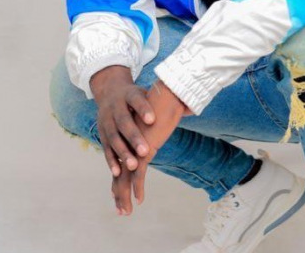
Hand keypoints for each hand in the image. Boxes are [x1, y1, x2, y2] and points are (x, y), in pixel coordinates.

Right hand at [90, 65, 155, 177]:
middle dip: (134, 137)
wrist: (110, 91)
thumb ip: (160, 98)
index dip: (144, 109)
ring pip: (114, 138)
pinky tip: (118, 173)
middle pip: (124, 122)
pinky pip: (106, 148)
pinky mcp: (102, 133)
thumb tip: (187, 103)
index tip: (153, 119)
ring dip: (123, 153)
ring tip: (134, 166)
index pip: (136, 100)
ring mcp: (106, 121)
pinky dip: (111, 160)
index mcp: (129, 94)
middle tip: (146, 151)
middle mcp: (115, 107)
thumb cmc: (136, 95)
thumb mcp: (146, 92)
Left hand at [112, 80, 188, 213]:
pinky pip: (139, 172)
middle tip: (120, 212)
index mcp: (132, 140)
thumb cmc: (167, 101)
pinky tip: (140, 200)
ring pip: (126, 176)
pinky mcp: (144, 148)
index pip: (122, 163)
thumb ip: (171, 116)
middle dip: (120, 194)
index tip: (117, 196)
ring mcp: (136, 147)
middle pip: (121, 173)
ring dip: (125, 195)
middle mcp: (131, 145)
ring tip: (126, 212)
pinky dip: (138, 187)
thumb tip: (187, 110)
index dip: (120, 180)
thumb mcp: (164, 113)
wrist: (166, 92)